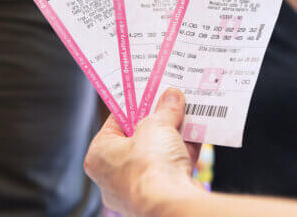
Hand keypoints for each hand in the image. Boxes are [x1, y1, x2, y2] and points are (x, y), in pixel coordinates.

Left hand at [85, 88, 202, 216]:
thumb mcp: (157, 125)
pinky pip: (172, 167)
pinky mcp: (160, 195)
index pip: (115, 122)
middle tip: (169, 101)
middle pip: (138, 138)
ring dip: (173, 133)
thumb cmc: (149, 168)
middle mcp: (114, 176)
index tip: (147, 92)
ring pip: (157, 153)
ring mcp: (138, 188)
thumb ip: (165, 109)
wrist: (171, 204)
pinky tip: (197, 133)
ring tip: (186, 113)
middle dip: (157, 119)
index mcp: (99, 156)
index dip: (133, 104)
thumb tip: (172, 97)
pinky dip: (184, 150)